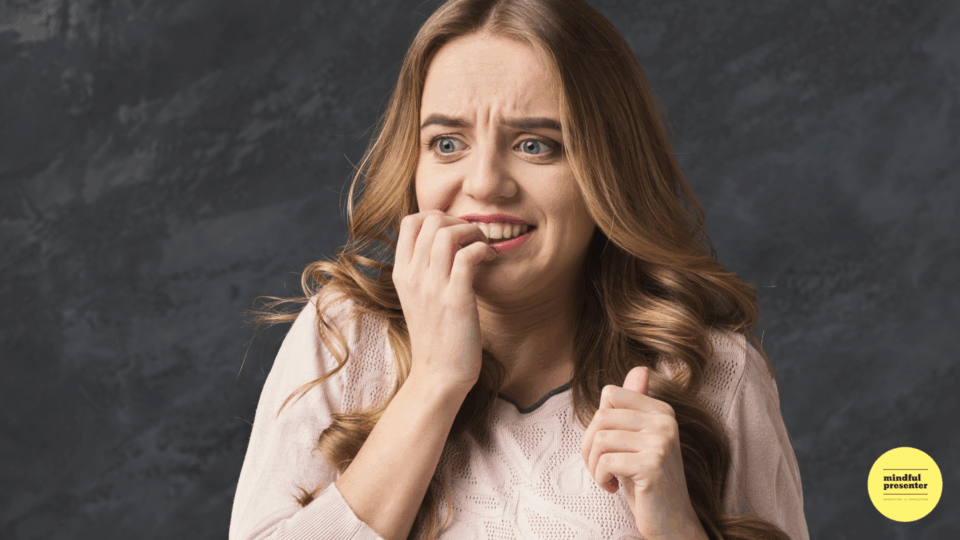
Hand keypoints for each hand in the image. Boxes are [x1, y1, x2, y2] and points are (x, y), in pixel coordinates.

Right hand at [392, 209, 496, 391]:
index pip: (409, 221)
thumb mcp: (418, 297)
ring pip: (447, 233)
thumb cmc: (436, 335)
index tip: (455, 230)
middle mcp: (413, 276)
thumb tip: (443, 242)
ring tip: (483, 246)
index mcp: (401, 273)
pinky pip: (468, 256)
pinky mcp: (455, 299)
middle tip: (473, 237)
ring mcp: (432, 288)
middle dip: (458, 219)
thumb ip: (424, 269)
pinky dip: (483, 249)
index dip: (436, 216)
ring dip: (472, 232)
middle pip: (430, 220)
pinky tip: (491, 259)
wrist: (438, 375)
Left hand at [581, 367, 707, 539]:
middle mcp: (665, 421)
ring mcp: (662, 441)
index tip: (605, 446)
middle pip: (601, 415)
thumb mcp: (637, 441)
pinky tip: (614, 488)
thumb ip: (634, 407)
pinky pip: (606, 461)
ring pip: (600, 438)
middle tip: (599, 468)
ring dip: (594, 464)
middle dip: (589, 445)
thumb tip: (639, 368)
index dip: (597, 421)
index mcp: (662, 410)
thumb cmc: (646, 482)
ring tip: (607, 478)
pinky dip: (600, 478)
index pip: (610, 393)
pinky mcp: (653, 464)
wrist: (671, 522)